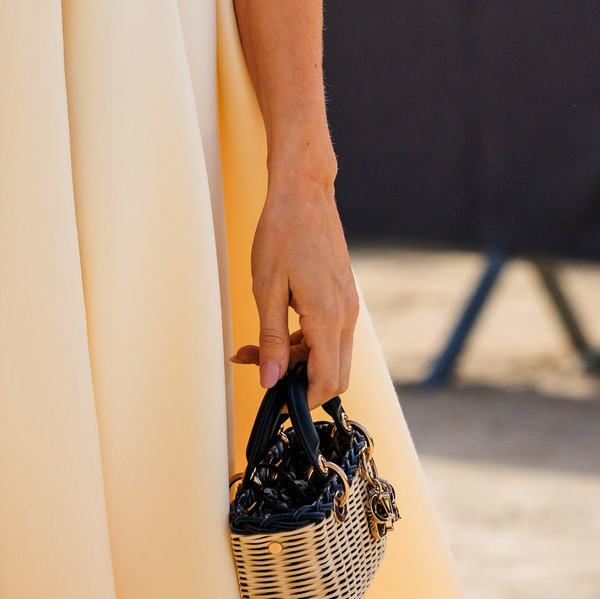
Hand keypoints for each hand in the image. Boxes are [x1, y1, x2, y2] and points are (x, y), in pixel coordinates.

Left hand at [233, 168, 358, 406]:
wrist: (304, 193)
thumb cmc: (282, 233)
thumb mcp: (266, 288)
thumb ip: (271, 338)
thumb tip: (270, 380)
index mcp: (327, 317)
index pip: (326, 381)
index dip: (302, 401)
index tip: (276, 405)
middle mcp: (345, 316)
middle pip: (333, 375)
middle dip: (297, 383)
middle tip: (260, 371)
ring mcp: (346, 306)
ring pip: (329, 355)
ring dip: (295, 360)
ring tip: (252, 349)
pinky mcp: (341, 296)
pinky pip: (328, 334)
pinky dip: (303, 342)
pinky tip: (273, 331)